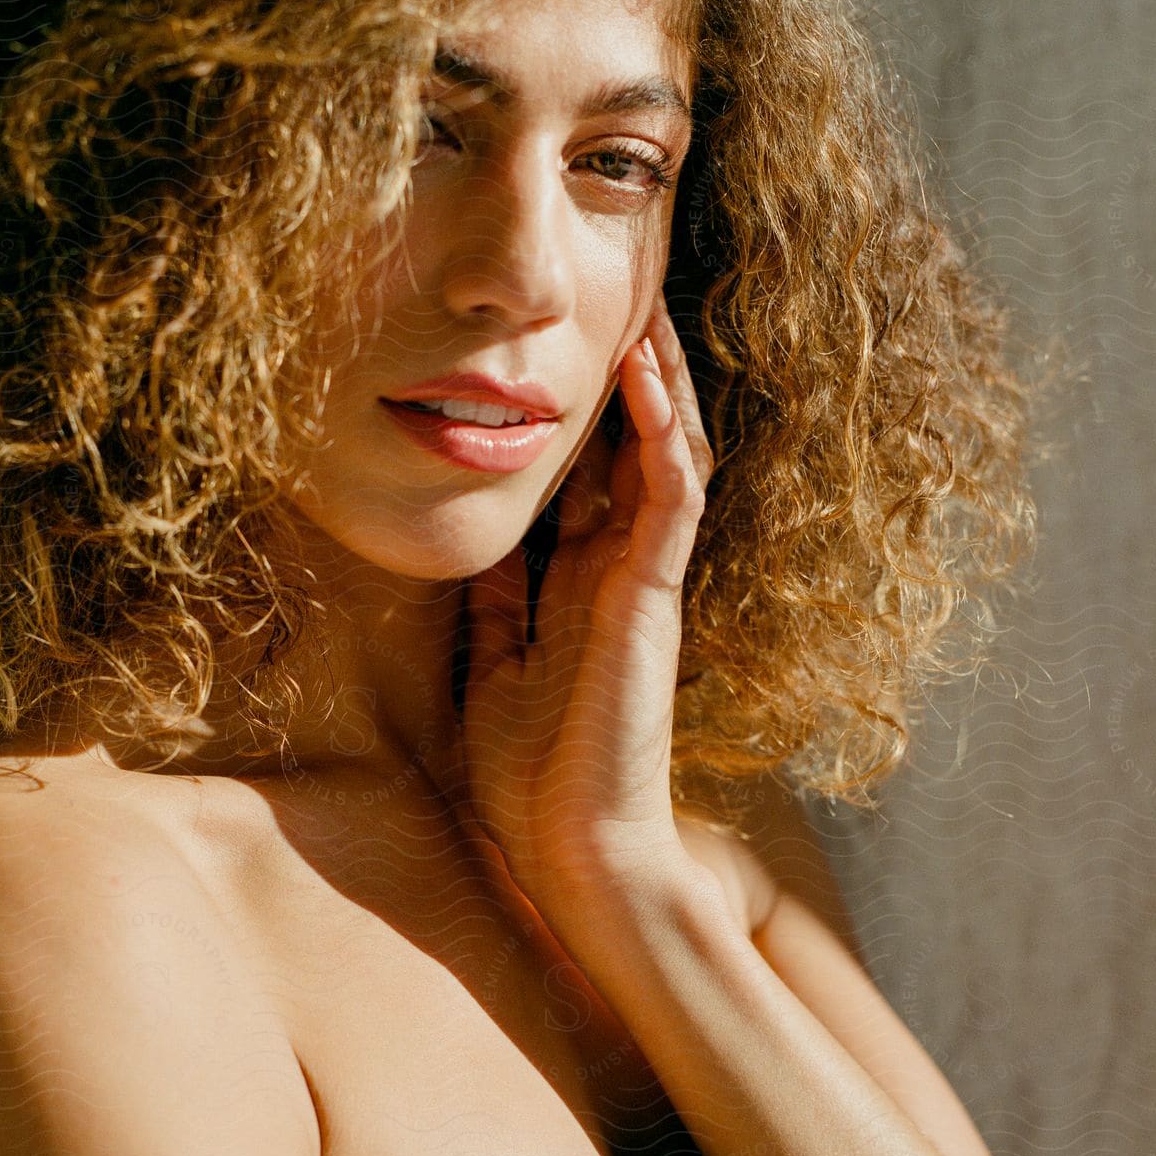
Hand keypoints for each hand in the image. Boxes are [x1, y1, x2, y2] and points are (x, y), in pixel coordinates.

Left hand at [458, 291, 714, 944]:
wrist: (573, 847)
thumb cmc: (534, 778)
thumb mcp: (494, 668)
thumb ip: (500, 604)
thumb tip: (483, 546)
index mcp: (579, 591)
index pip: (586, 484)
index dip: (579, 422)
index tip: (557, 361)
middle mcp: (618, 575)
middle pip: (629, 456)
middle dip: (626, 385)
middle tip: (613, 308)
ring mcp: (643, 581)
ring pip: (665, 459)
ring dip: (656, 389)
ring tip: (643, 317)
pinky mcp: (654, 594)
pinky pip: (672, 494)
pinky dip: (661, 432)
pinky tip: (645, 376)